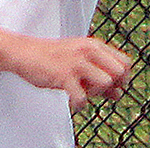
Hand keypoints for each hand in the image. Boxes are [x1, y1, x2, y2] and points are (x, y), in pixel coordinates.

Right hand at [7, 34, 132, 111]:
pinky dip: (79, 104)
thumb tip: (119, 94)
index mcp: (94, 45)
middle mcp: (89, 51)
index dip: (122, 78)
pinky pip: (82, 97)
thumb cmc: (54, 58)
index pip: (125, 62)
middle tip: (96, 91)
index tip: (111, 86)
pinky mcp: (64, 75)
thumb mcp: (80, 61)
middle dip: (112, 86)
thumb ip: (100, 74)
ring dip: (96, 93)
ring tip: (82, 92)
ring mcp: (77, 62)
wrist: (25, 53)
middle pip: (120, 72)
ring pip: (105, 83)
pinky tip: (72, 101)